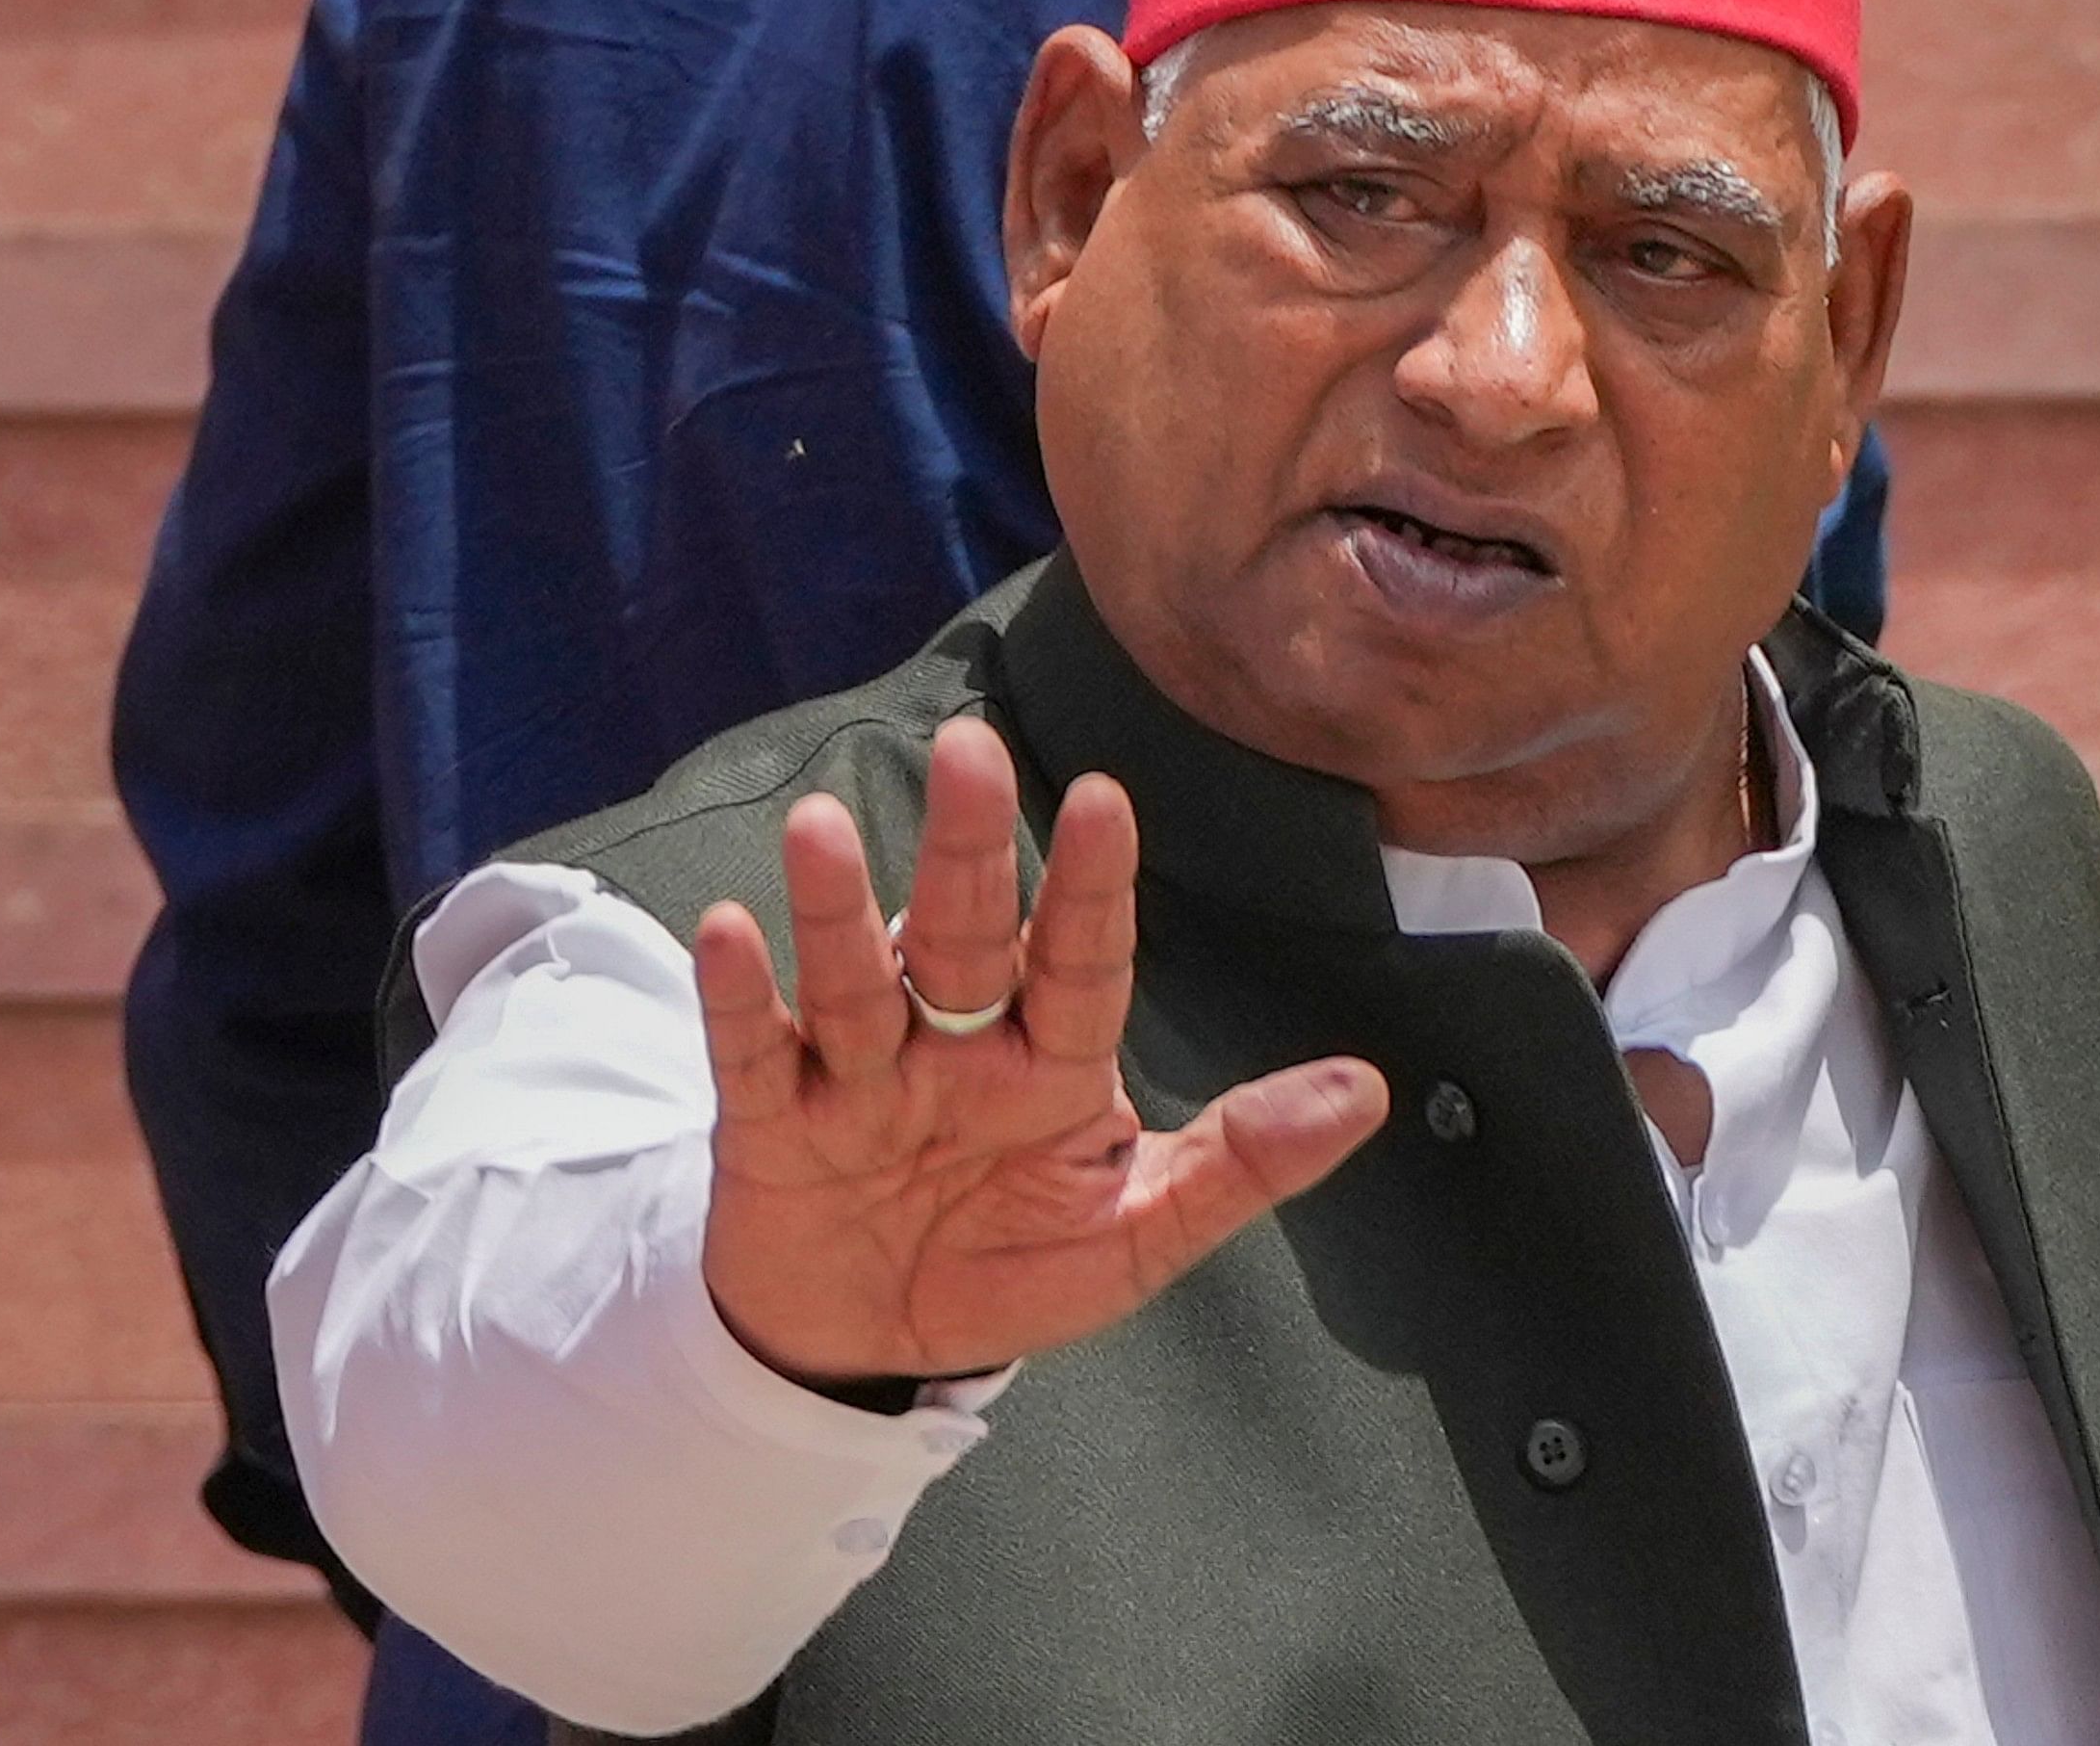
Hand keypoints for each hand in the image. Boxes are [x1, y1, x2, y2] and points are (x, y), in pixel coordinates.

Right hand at [692, 717, 1389, 1390]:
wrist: (871, 1351)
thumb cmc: (1009, 1268)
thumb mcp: (1136, 1235)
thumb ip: (1241, 1162)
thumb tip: (1368, 1090)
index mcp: (1051, 1062)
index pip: (1079, 961)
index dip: (1088, 886)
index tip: (1104, 800)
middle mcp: (953, 1046)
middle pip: (962, 938)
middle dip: (965, 850)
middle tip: (970, 748)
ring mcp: (858, 1077)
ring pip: (852, 982)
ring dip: (837, 910)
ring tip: (822, 828)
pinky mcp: (773, 1123)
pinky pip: (755, 1056)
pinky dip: (739, 999)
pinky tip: (731, 931)